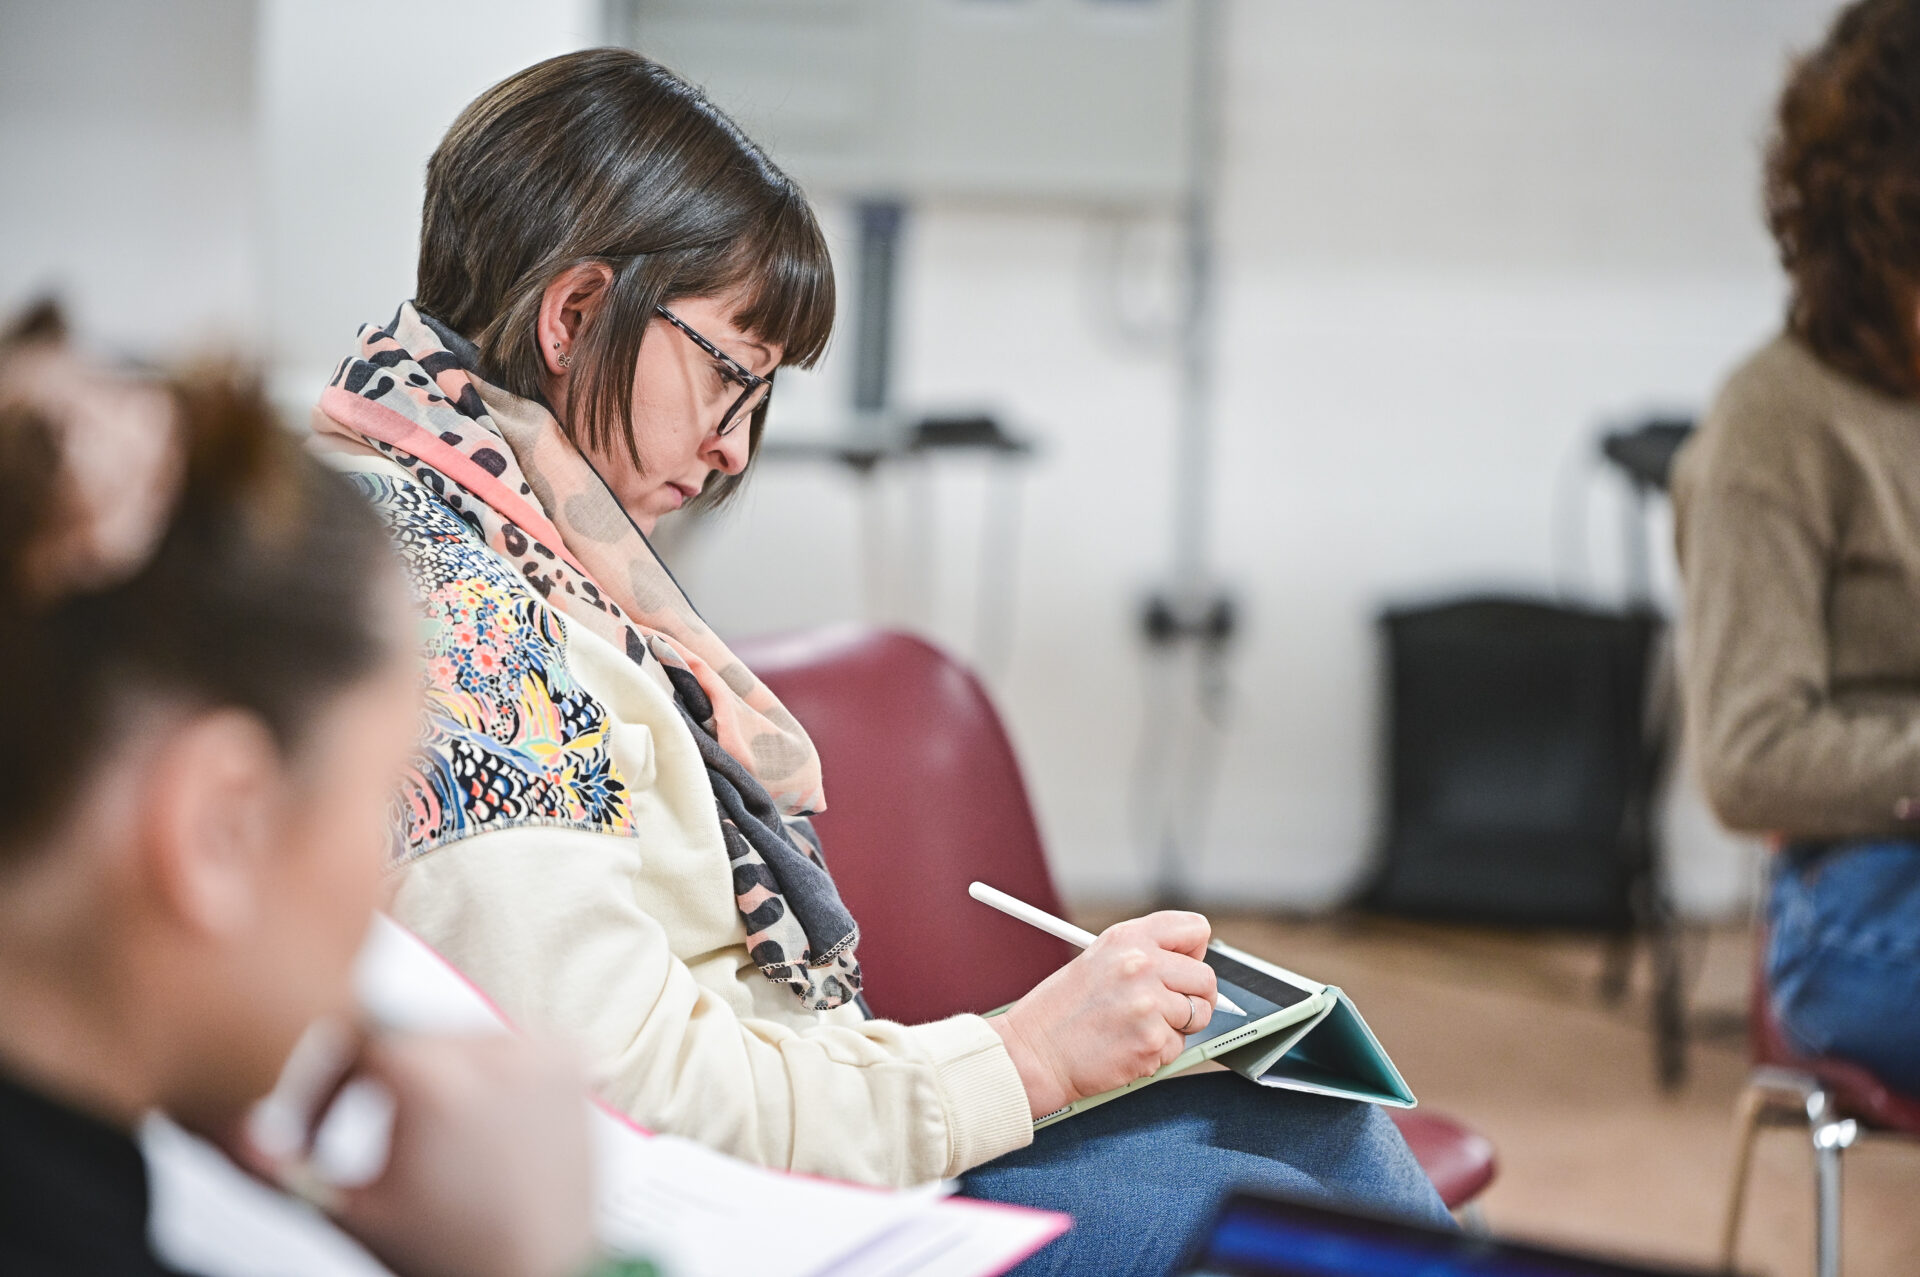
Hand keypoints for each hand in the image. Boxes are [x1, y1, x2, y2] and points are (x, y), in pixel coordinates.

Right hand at [235, 1033, 597, 1276]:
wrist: (543, 1276)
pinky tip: (484, 1127)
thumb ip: (279, 1165)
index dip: (324, 1087)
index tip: (317, 1127)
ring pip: (457, 1038)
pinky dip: (490, 1075)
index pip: (353, 1041)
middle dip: (381, 1084)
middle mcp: (493, 1051)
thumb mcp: (349, 1210)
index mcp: (433, 1078)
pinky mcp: (572, 1059)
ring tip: (437, 1143)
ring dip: (436, 1076)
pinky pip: (509, 1045)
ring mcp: (540, 1051)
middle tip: (383, 1144)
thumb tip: (230, 1128)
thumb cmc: (452, 1254)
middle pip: (408, 1038)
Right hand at [986, 911, 1218, 1119]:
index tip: (1183, 966)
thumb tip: (1190, 967)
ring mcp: (1148, 1004)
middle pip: (1206, 978)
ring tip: (1137, 1028)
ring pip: (1197, 1015)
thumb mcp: (1097, 960)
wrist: (1033, 1053)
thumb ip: (1144, 955)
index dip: (1193, 952)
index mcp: (1128, 938)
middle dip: (1194, 997)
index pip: (1195, 929)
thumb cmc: (1059, 1012)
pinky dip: (1158, 1053)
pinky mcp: (1151, 1041)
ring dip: (1175, 1028)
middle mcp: (1141, 965)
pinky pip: (1179, 1048)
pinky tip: (1127, 1046)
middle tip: (1169, 1009)